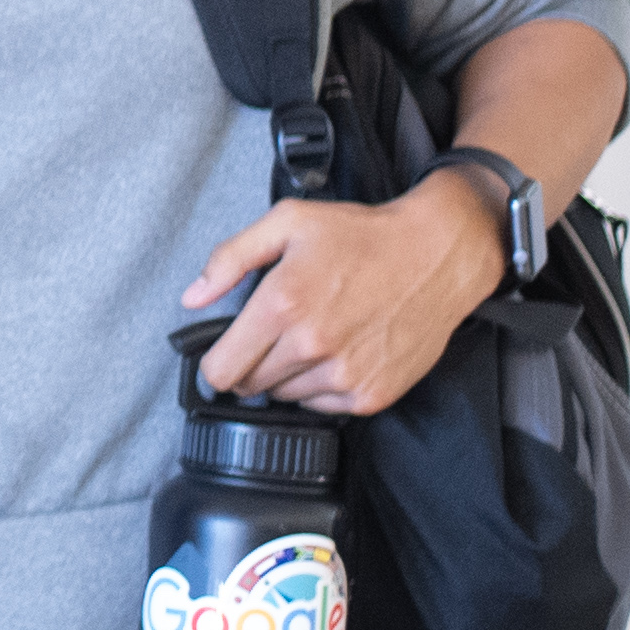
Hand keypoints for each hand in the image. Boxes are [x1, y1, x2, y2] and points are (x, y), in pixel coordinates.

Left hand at [182, 173, 502, 416]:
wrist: (437, 255)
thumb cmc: (364, 236)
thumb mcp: (288, 222)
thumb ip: (230, 258)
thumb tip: (192, 297)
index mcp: (283, 305)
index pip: (221, 369)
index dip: (215, 363)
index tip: (224, 352)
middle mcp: (312, 345)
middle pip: (250, 386)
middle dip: (252, 363)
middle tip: (276, 334)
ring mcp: (344, 374)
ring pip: (285, 397)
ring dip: (288, 375)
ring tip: (313, 336)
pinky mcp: (372, 393)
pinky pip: (323, 406)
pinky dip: (322, 386)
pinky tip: (338, 352)